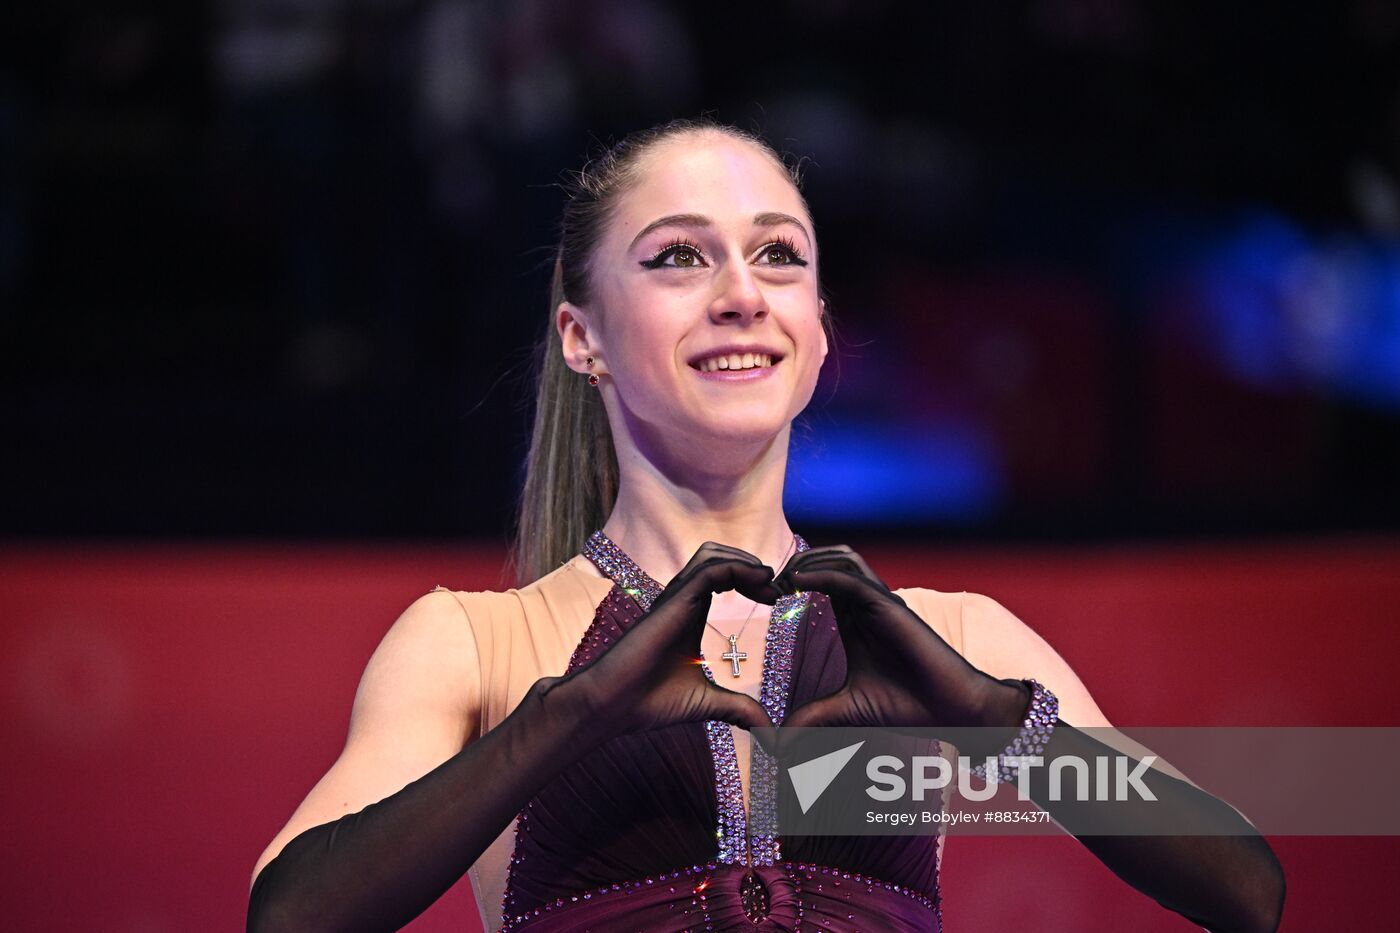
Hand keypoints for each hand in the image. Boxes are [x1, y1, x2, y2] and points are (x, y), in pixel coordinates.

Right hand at [557, 542, 779, 740]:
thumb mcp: (705, 702)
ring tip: (770, 584)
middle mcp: (682, 599)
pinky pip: (708, 569)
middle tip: (778, 591)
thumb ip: (736, 707)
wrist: (612, 707)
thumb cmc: (648, 701)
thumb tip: (766, 728)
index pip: (724, 575)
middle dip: (753, 566)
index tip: (777, 601)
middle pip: (719, 556)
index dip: (754, 581)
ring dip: (746, 562)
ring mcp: (674, 598)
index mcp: (690, 613)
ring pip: (712, 554)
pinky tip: (760, 584)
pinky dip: (738, 568)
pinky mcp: (672, 602)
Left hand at [767, 545, 1026, 734]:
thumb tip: (775, 743)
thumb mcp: (844, 711)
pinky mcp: (891, 606)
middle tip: (764, 584)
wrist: (951, 711)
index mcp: (854, 619)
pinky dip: (824, 573)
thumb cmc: (906, 707)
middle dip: (793, 563)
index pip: (819, 579)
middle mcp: (867, 604)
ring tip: (780, 579)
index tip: (760, 597)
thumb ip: (811, 718)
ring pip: (842, 558)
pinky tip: (797, 582)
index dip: (789, 580)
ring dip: (808, 561)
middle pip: (827, 559)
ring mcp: (881, 602)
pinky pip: (853, 578)